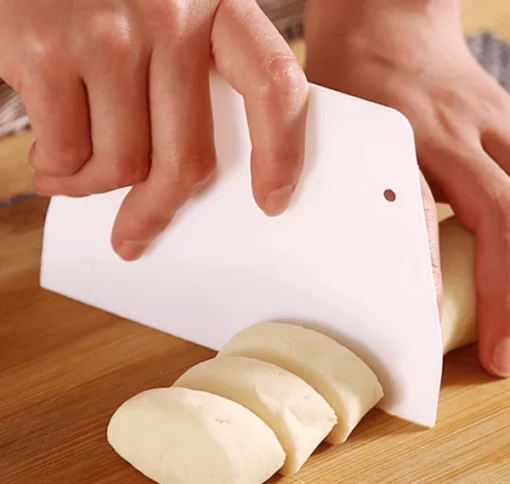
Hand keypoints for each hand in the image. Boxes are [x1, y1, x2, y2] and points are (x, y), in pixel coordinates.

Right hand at [0, 0, 307, 259]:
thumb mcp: (165, 11)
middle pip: (187, 158)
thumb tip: (186, 174)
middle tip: (137, 232)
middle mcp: (170, 15)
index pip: (273, 86)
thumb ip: (187, 76)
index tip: (273, 202)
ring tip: (77, 176)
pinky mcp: (45, 47)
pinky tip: (51, 163)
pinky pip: (68, 154)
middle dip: (157, 211)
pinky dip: (59, 173)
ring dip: (96, 187)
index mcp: (217, 1)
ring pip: (123, 166)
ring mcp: (108, 32)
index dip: (282, 154)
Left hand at [304, 0, 509, 376]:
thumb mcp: (328, 121)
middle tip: (502, 355)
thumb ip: (339, 180)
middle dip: (509, 291)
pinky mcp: (508, 124)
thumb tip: (338, 247)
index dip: (431, 272)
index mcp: (405, 134)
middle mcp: (460, 132)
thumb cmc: (352, 74)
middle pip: (503, 214)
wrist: (387, 19)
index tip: (429, 323)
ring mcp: (493, 126)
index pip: (423, 213)